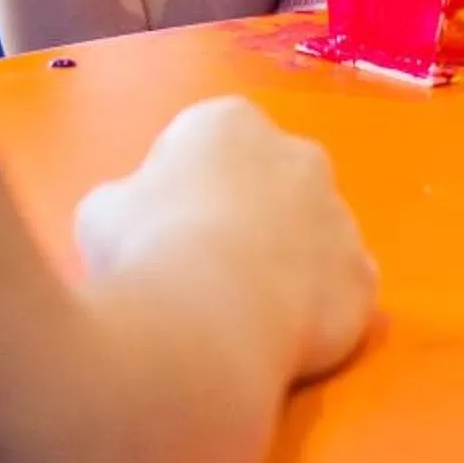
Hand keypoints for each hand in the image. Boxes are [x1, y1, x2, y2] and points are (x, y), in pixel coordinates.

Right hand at [74, 97, 379, 383]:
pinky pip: (338, 292)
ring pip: (311, 238)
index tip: (161, 228)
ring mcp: (340, 217)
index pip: (207, 142)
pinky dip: (315, 313)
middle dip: (247, 216)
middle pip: (270, 183)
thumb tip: (132, 215)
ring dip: (285, 264)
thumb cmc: (145, 250)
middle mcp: (298, 156)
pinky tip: (279, 339)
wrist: (207, 323)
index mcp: (230, 123)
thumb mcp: (101, 211)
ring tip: (240, 313)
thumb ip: (128, 200)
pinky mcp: (362, 278)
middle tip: (205, 268)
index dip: (180, 187)